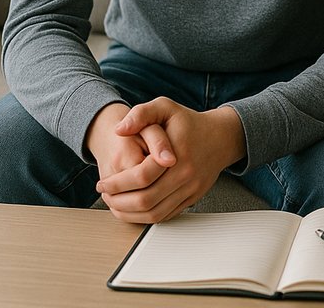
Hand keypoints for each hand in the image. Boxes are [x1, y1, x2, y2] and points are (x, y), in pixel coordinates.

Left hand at [95, 97, 245, 223]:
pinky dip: (146, 217)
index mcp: (176, 153)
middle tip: (105, 195)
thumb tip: (120, 129)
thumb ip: (141, 114)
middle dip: (119, 202)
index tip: (102, 183)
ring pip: (155, 213)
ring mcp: (190, 190)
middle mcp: (185, 175)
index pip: (141, 176)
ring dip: (130, 214)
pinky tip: (133, 209)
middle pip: (146, 200)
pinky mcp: (192, 198)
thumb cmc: (190, 123)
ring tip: (114, 205)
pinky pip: (166, 216)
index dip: (117, 183)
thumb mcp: (166, 107)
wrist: (221, 137)